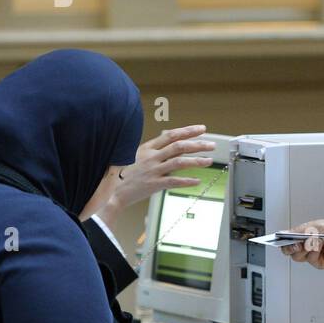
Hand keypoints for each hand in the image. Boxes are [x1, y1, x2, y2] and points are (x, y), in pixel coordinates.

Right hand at [97, 125, 216, 223]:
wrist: (112, 193)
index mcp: (147, 148)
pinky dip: (187, 181)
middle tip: (212, 144)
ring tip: (209, 160)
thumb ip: (154, 153)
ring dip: (196, 161)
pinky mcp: (153, 184)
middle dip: (198, 144)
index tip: (201, 129)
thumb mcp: (137, 157)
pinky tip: (197, 181)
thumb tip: (173, 148)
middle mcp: (151, 157)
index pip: (171, 135)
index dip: (188, 131)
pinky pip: (174, 182)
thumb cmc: (125, 175)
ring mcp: (152, 170)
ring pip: (179, 162)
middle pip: (179, 146)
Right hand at [280, 219, 323, 269]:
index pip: (287, 239)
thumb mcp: (314, 226)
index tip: (278, 239)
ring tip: (314, 242)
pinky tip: (320, 247)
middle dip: (290, 247)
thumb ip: (299, 230)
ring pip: (297, 256)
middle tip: (296, 244)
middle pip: (288, 250)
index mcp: (302, 235)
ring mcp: (310, 254)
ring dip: (305, 248)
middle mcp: (304, 245)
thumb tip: (285, 233)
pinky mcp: (316, 262)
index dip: (281, 240)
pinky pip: (309, 259)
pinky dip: (314, 252)